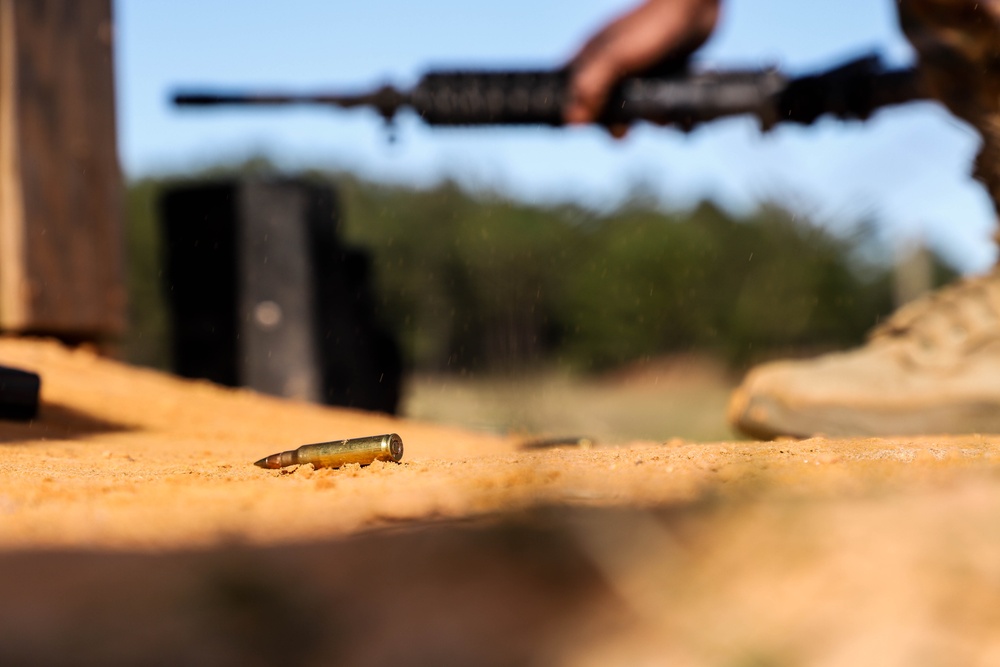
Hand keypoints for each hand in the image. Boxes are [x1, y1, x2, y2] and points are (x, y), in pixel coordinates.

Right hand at [566, 0, 720, 127]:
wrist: (697, 8)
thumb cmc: (654, 28)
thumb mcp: (617, 59)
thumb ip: (593, 88)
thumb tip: (574, 122)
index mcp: (591, 56)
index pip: (571, 92)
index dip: (578, 113)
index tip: (592, 127)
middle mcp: (609, 64)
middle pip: (601, 104)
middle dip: (614, 122)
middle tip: (623, 135)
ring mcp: (634, 69)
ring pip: (631, 106)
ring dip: (645, 119)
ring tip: (660, 120)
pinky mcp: (659, 74)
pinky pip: (655, 101)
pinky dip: (664, 112)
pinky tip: (675, 115)